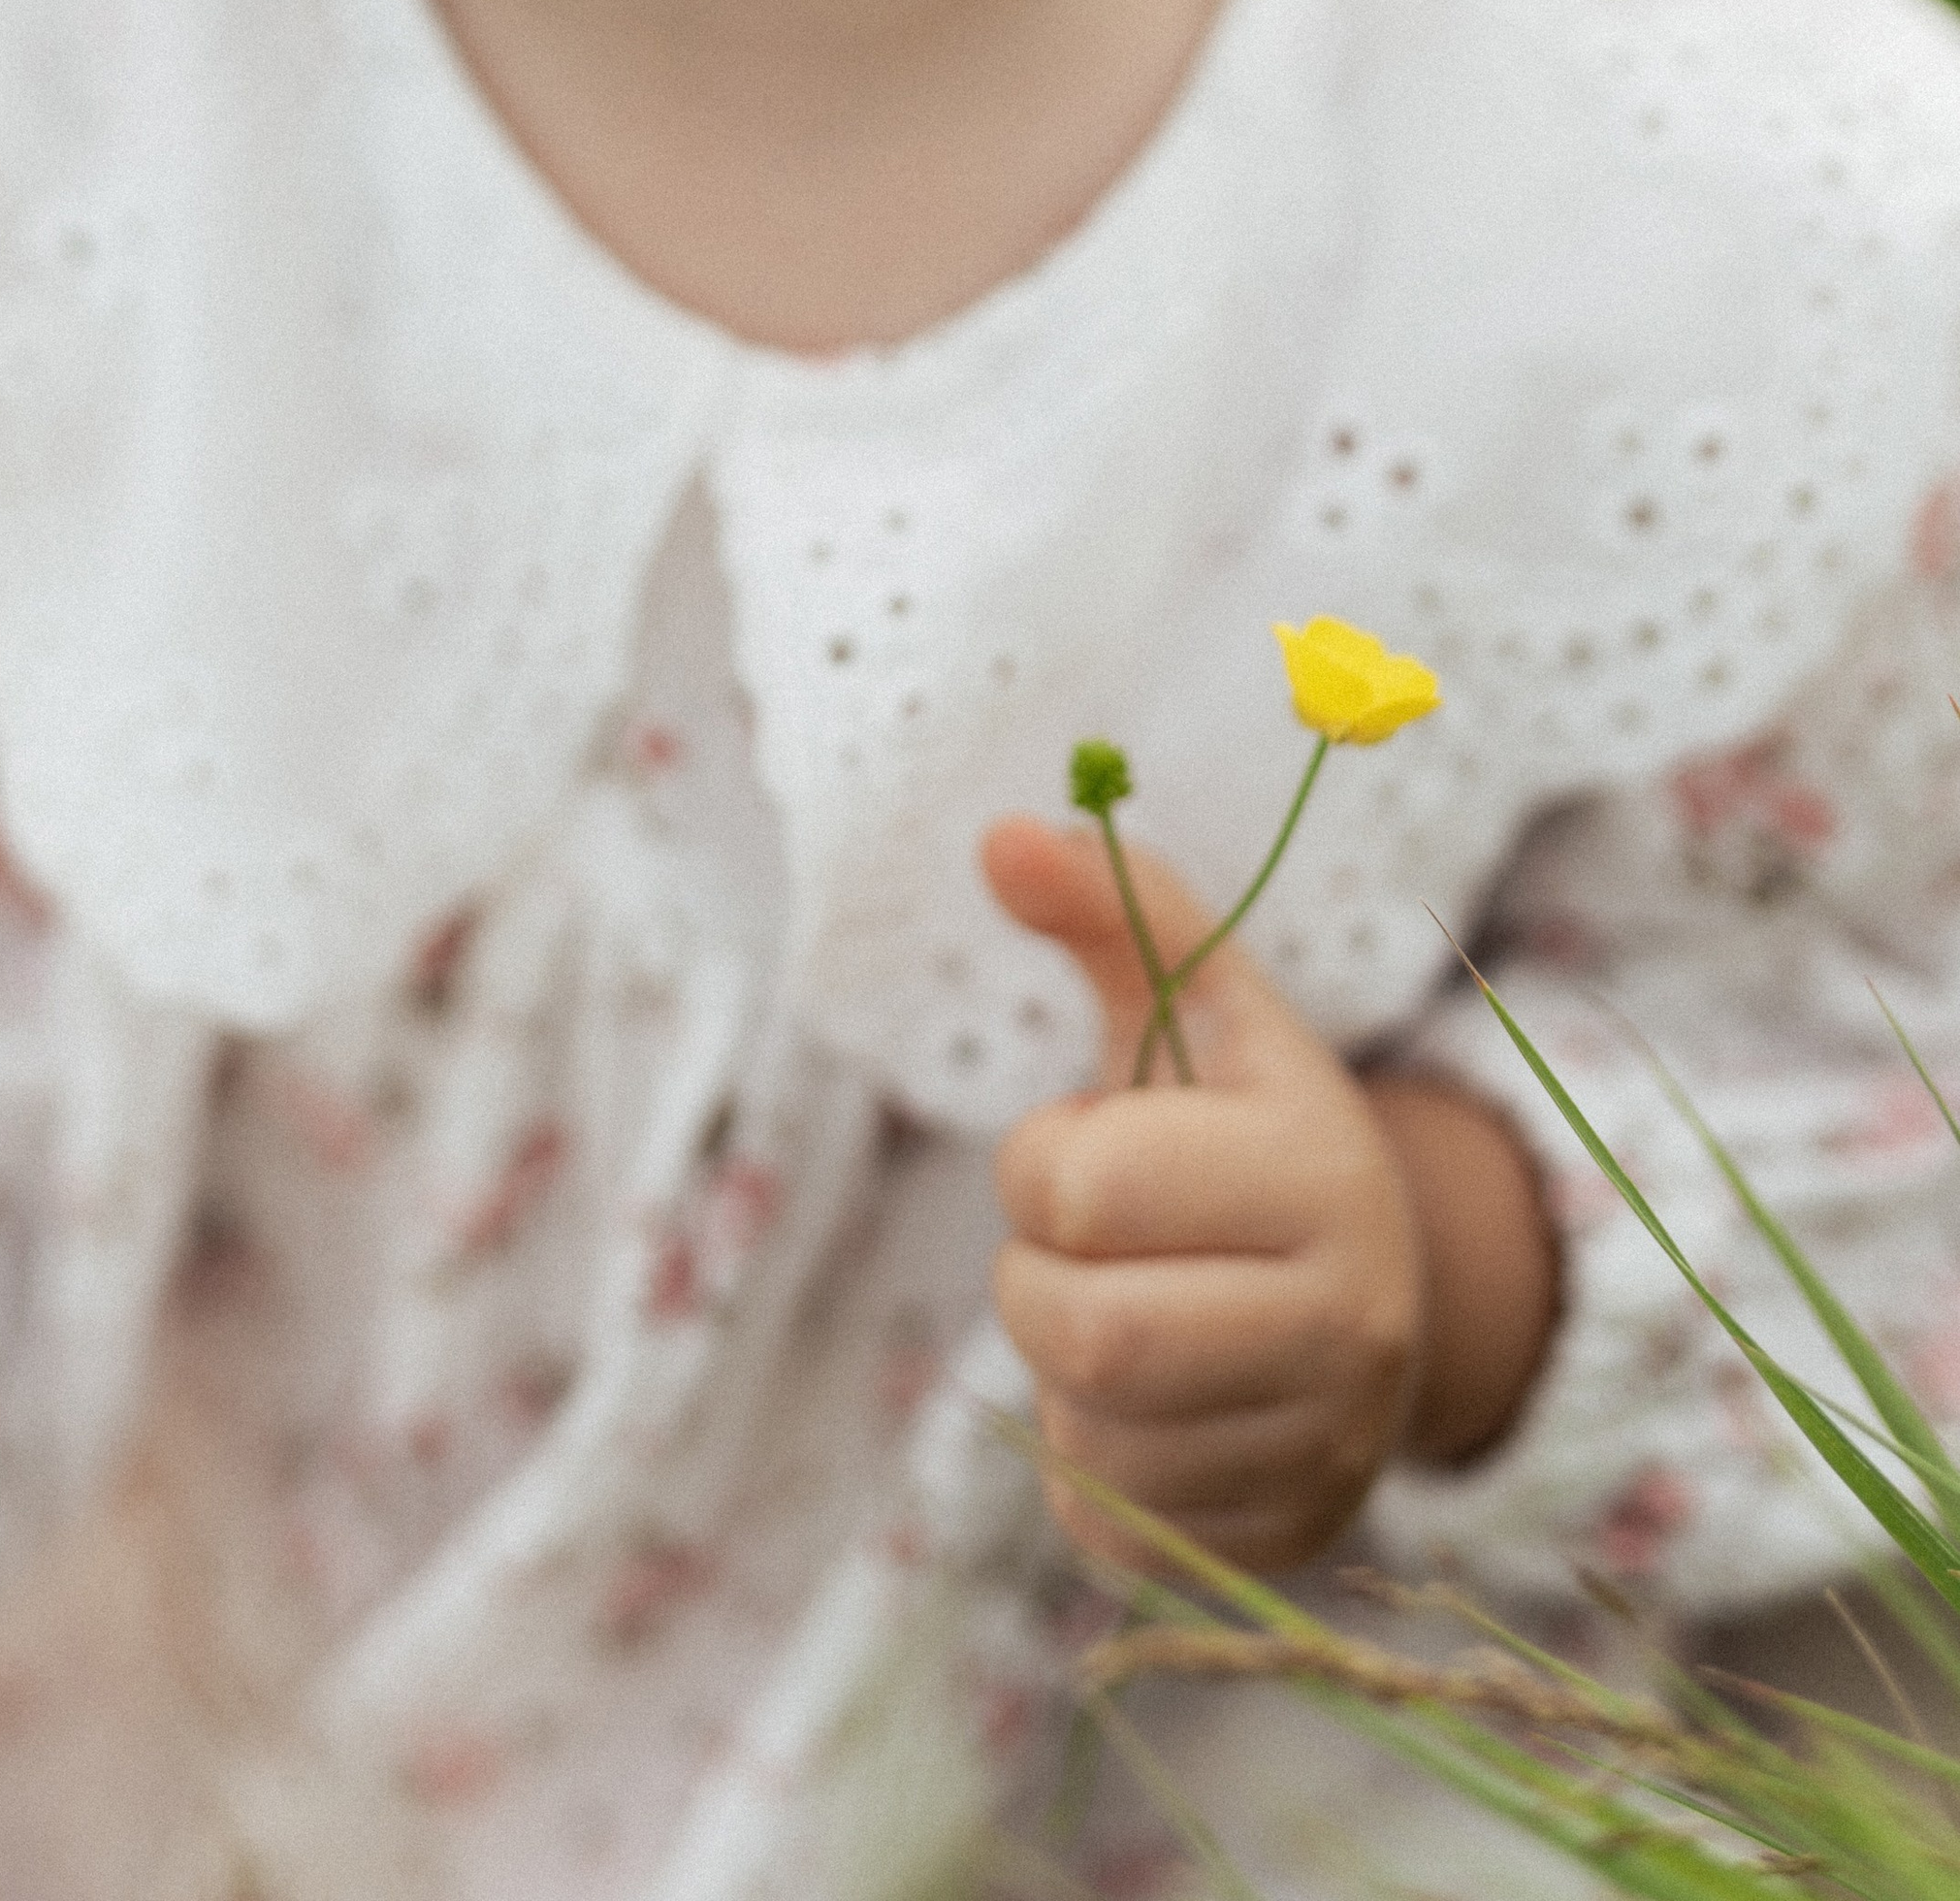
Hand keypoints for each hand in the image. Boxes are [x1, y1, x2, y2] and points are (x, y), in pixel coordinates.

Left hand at [981, 818, 1553, 1574]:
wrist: (1372, 1293)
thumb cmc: (1242, 1124)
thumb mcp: (1195, 1006)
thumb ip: (1109, 908)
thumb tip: (1000, 831)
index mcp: (1321, 1166)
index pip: (1089, 1188)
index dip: (1042, 1164)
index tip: (1080, 1147)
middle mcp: (1351, 1320)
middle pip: (1093, 1336)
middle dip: (1035, 1284)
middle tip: (1072, 1248)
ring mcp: (1326, 1446)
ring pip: (1097, 1440)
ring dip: (1059, 1372)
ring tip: (1117, 1309)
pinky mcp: (1282, 1541)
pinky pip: (1113, 1523)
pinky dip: (1089, 1459)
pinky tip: (1146, 1400)